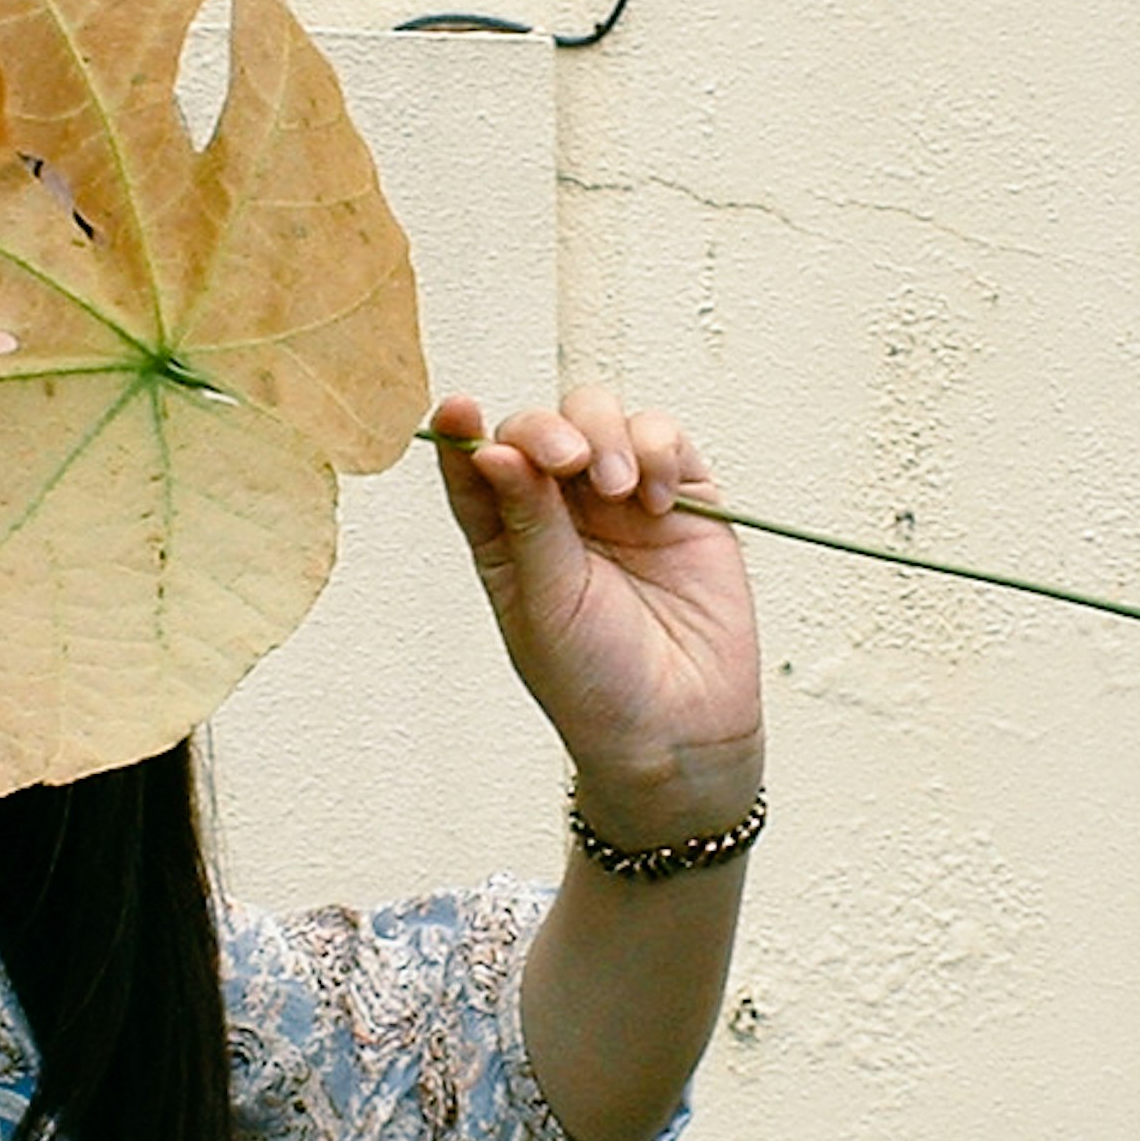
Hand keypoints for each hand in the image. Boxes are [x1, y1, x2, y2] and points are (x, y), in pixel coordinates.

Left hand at [431, 387, 764, 846]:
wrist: (680, 732)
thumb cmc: (597, 685)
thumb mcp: (545, 605)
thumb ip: (526, 521)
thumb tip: (489, 449)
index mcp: (508, 537)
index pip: (474, 465)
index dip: (461, 429)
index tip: (457, 409)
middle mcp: (561, 510)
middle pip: (541, 426)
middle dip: (549, 429)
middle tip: (567, 461)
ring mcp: (622, 500)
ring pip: (602, 417)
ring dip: (606, 436)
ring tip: (619, 490)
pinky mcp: (682, 499)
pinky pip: (665, 439)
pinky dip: (659, 450)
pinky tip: (656, 501)